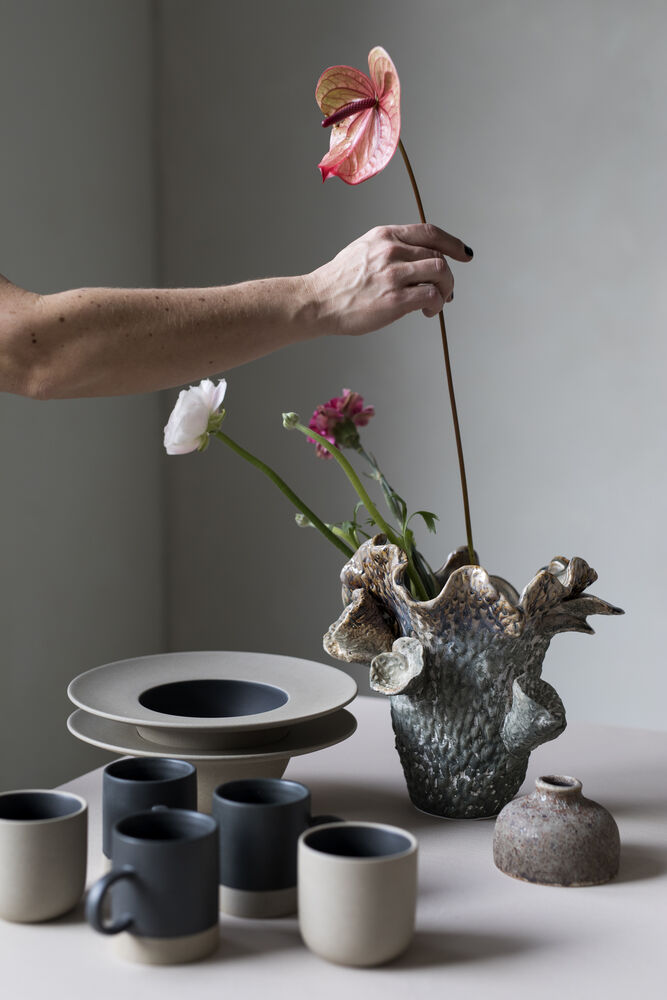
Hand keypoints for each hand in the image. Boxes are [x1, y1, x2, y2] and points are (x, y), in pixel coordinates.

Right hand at [306, 224, 472, 336]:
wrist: (317, 301)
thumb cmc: (338, 283)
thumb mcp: (363, 250)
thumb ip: (389, 250)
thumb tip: (416, 260)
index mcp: (384, 236)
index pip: (430, 232)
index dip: (452, 243)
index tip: (463, 254)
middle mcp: (391, 250)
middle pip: (439, 255)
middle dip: (448, 276)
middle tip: (445, 292)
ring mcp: (394, 274)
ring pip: (441, 272)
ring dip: (446, 289)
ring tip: (437, 302)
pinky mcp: (395, 298)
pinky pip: (432, 295)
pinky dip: (436, 304)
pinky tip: (427, 311)